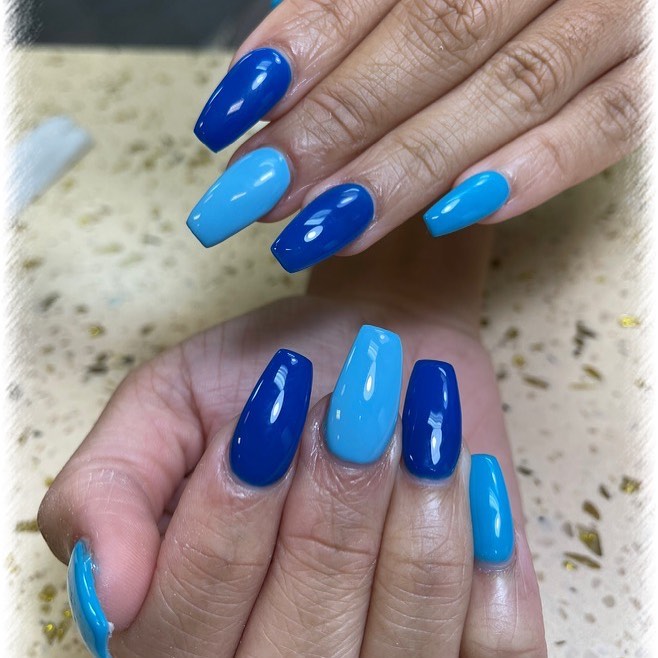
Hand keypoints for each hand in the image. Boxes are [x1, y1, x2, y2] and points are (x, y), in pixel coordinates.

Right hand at [38, 225, 545, 656]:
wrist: (379, 358)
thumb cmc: (267, 375)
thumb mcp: (163, 406)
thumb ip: (106, 491)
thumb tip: (112, 592)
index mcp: (177, 626)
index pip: (181, 627)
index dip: (230, 518)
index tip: (271, 416)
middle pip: (299, 649)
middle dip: (333, 507)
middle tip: (353, 415)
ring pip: (403, 646)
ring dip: (414, 514)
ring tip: (416, 436)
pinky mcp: (472, 652)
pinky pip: (496, 649)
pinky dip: (487, 556)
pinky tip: (464, 483)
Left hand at [186, 0, 646, 270]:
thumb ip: (368, 10)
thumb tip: (274, 85)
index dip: (299, 47)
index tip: (226, 121)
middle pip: (436, 36)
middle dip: (338, 125)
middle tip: (261, 196)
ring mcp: (620, 7)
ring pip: (513, 87)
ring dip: (410, 167)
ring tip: (329, 228)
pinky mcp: (657, 67)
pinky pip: (610, 121)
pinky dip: (538, 167)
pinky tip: (455, 216)